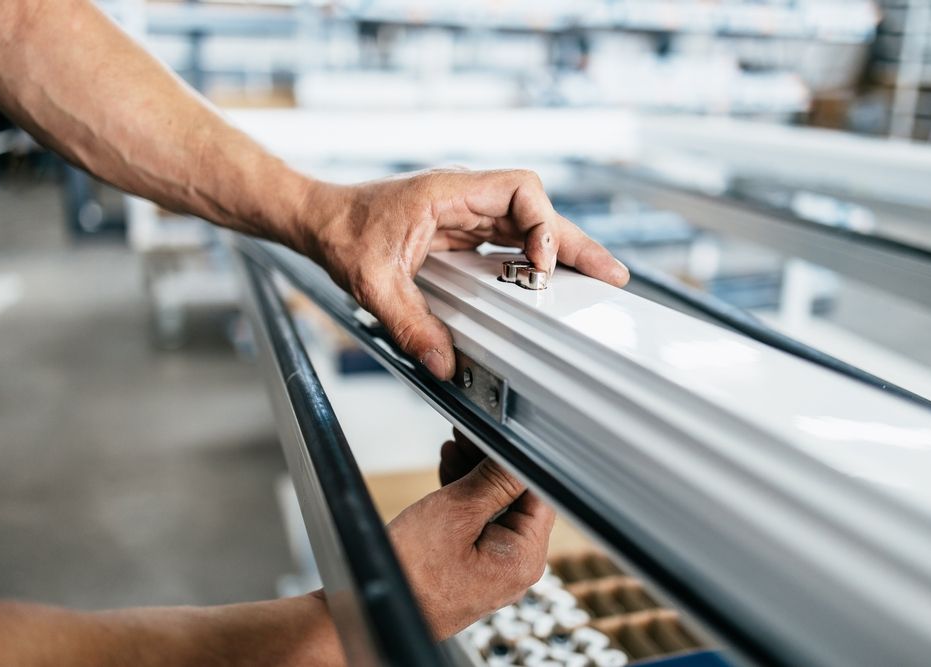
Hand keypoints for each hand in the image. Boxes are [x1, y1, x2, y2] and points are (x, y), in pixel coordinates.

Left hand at [299, 169, 628, 378]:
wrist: (320, 220)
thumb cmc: (341, 232)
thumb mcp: (371, 282)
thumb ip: (409, 322)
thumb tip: (444, 364)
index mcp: (448, 193)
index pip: (520, 190)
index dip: (541, 224)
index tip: (540, 265)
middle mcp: (464, 199)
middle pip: (536, 211)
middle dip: (572, 243)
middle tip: (610, 275)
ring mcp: (465, 215)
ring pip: (528, 226)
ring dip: (558, 252)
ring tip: (593, 281)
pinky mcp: (461, 232)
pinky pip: (508, 243)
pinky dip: (531, 262)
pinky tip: (546, 285)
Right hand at [387, 431, 554, 639]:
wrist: (374, 613)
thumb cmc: (411, 574)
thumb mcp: (455, 512)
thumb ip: (494, 480)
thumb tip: (518, 454)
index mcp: (523, 556)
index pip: (537, 492)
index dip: (515, 457)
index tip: (494, 435)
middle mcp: (515, 565)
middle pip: (515, 499)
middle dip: (491, 463)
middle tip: (467, 437)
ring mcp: (495, 568)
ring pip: (494, 508)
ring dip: (475, 476)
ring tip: (454, 448)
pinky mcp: (474, 567)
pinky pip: (478, 525)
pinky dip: (465, 499)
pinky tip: (449, 473)